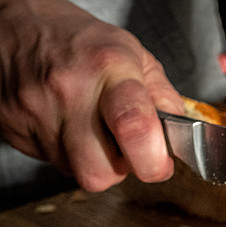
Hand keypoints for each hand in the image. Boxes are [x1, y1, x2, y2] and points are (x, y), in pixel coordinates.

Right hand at [0, 0, 182, 191]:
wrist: (19, 25)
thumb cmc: (83, 43)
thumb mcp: (136, 57)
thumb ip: (164, 99)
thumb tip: (179, 139)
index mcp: (110, 68)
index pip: (134, 126)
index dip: (153, 161)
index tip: (160, 165)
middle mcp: (70, 90)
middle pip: (99, 172)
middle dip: (119, 169)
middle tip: (123, 147)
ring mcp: (37, 111)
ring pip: (76, 173)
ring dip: (93, 161)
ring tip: (93, 130)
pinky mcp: (14, 127)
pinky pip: (52, 162)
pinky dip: (67, 152)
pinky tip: (68, 124)